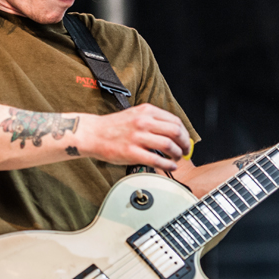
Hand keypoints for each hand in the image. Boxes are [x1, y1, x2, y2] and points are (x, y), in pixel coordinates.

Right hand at [76, 103, 191, 171]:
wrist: (93, 134)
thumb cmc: (113, 126)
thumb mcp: (135, 114)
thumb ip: (152, 120)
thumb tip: (173, 132)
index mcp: (146, 111)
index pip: (175, 121)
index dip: (185, 133)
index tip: (185, 141)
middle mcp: (143, 122)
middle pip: (175, 132)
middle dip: (185, 144)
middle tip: (185, 151)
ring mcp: (138, 137)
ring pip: (169, 146)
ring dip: (177, 154)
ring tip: (176, 159)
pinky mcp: (132, 152)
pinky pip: (157, 160)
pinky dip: (168, 165)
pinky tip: (170, 166)